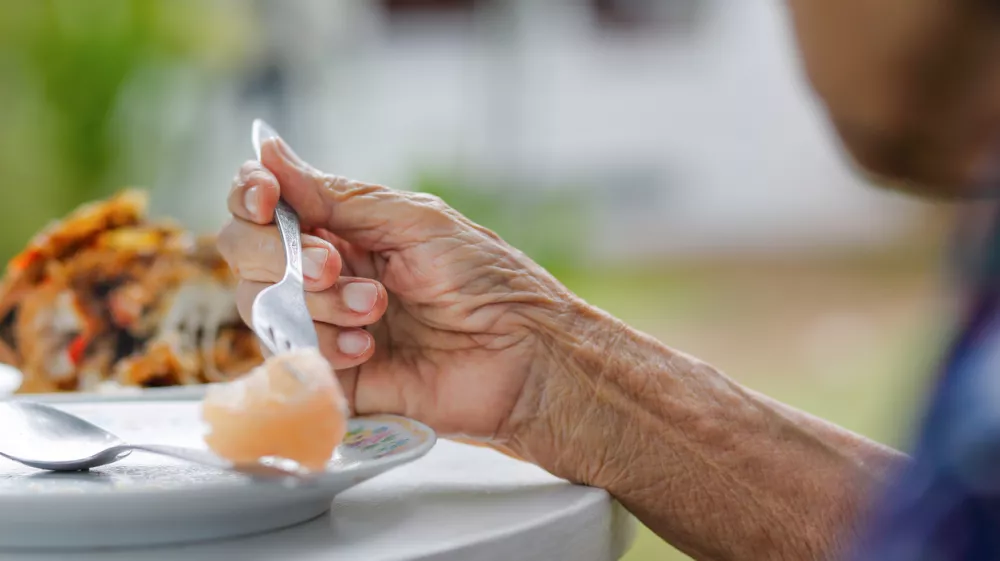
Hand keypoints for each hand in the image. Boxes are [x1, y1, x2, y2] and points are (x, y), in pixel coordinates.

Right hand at [217, 133, 577, 443]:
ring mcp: (323, 322)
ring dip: (315, 303)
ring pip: (260, 303)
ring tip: (376, 311)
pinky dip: (323, 345)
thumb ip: (338, 197)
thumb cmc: (484, 279)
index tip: (264, 198)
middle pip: (245, 250)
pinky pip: (288, 357)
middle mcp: (325, 270)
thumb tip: (268, 151)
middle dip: (281, 253)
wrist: (522, 356)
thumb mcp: (413, 222)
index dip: (250, 195)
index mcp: (345, 226)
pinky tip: (369, 350)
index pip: (265, 202)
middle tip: (334, 266)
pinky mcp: (329, 374)